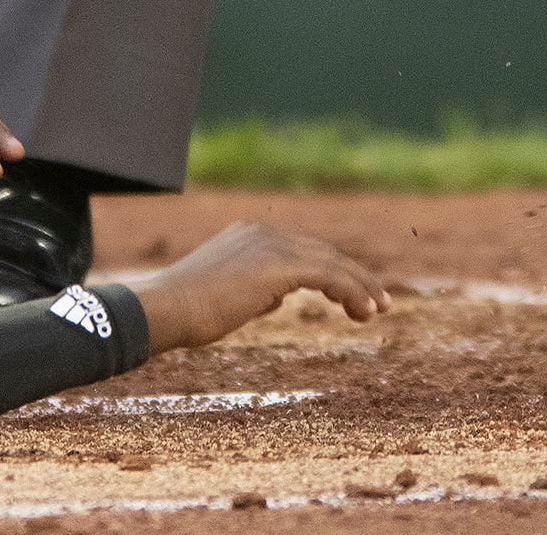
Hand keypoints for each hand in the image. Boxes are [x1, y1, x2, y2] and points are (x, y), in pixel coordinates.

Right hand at [125, 222, 388, 351]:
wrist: (167, 309)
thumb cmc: (187, 312)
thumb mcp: (227, 297)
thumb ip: (256, 291)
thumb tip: (277, 298)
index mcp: (251, 235)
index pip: (304, 251)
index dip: (334, 272)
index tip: (352, 297)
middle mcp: (265, 233)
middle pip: (324, 252)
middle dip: (355, 277)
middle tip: (378, 303)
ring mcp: (272, 245)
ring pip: (332, 262)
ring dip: (361, 286)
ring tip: (379, 309)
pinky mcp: (280, 265)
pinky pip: (329, 275)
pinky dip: (351, 291)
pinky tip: (363, 310)